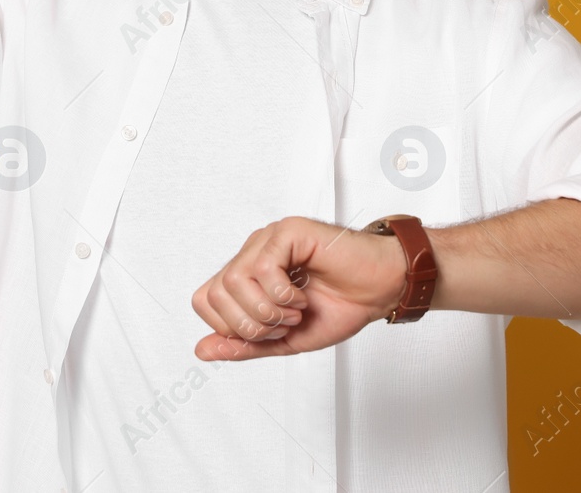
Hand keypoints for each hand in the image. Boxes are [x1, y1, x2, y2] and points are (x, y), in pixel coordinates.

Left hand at [190, 216, 408, 360]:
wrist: (379, 290)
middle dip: (250, 324)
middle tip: (284, 323)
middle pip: (215, 293)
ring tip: (295, 310)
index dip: (231, 329)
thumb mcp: (284, 339)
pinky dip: (283, 294)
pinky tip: (303, 295)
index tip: (268, 333)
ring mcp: (268, 239)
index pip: (204, 300)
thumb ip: (244, 344)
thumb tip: (201, 350)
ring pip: (234, 280)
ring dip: (268, 309)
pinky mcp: (288, 231)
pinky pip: (263, 267)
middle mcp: (252, 254)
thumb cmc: (339, 306)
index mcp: (246, 275)